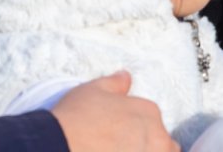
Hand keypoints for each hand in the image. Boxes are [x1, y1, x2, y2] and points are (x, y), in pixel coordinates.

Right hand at [51, 71, 177, 151]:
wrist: (57, 148)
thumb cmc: (75, 119)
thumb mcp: (93, 90)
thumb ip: (115, 83)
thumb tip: (125, 77)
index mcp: (149, 113)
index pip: (156, 125)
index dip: (140, 134)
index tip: (123, 140)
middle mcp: (156, 137)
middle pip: (166, 147)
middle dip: (151, 149)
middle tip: (125, 151)